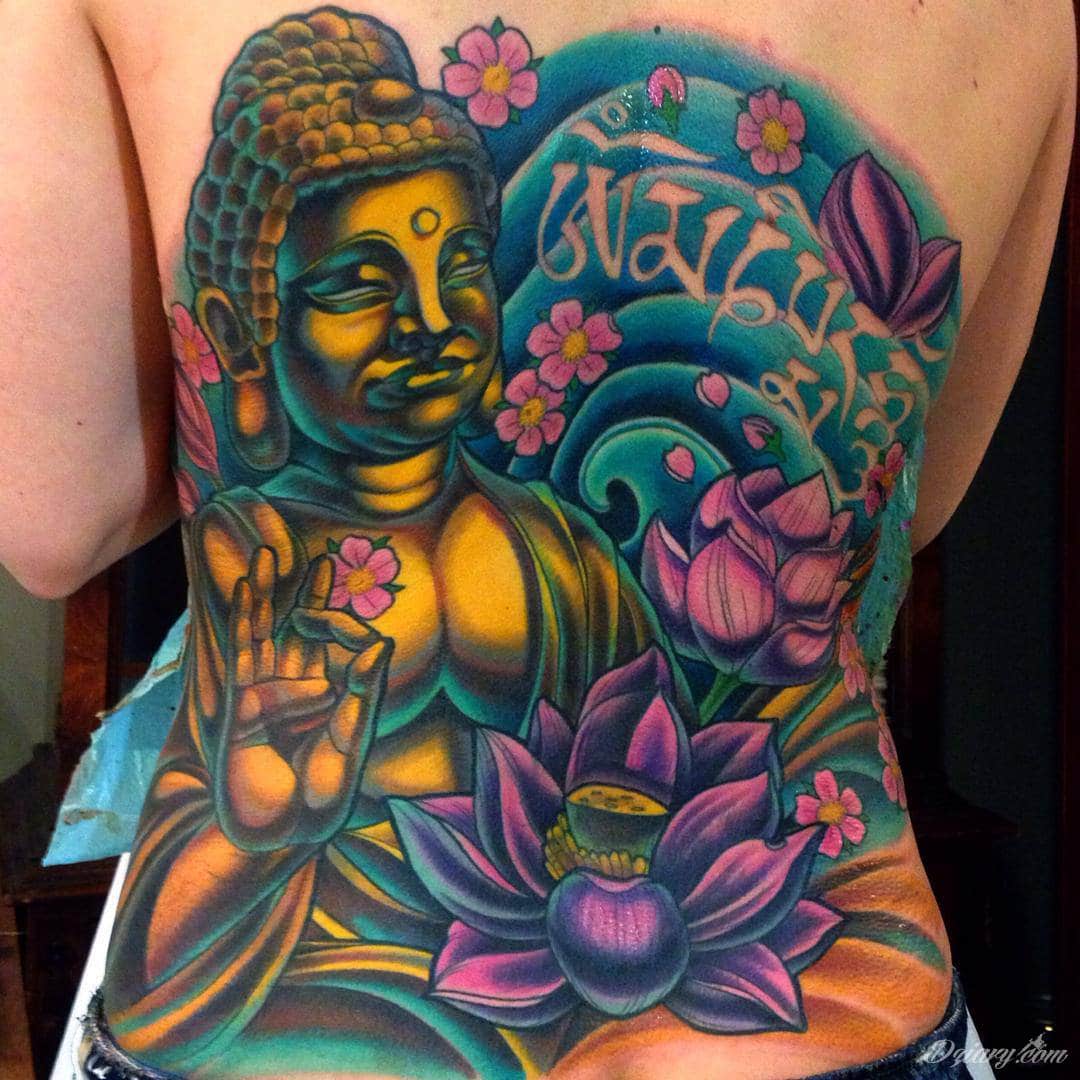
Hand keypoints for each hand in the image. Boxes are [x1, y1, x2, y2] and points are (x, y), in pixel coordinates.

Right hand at [218, 546, 391, 849]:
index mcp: (335, 697)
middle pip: (304, 631)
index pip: (342, 647)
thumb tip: (381, 644)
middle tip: (319, 560)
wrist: (279, 830)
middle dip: (310, 597)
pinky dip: (246, 616)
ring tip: (268, 552)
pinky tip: (246, 587)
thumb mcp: (351, 739)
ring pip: (268, 631)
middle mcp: (302, 688)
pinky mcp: (243, 699)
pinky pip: (244, 650)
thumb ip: (362, 692)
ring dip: (270, 593)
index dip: (348, 629)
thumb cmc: (321, 797)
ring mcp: (269, 690)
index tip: (361, 639)